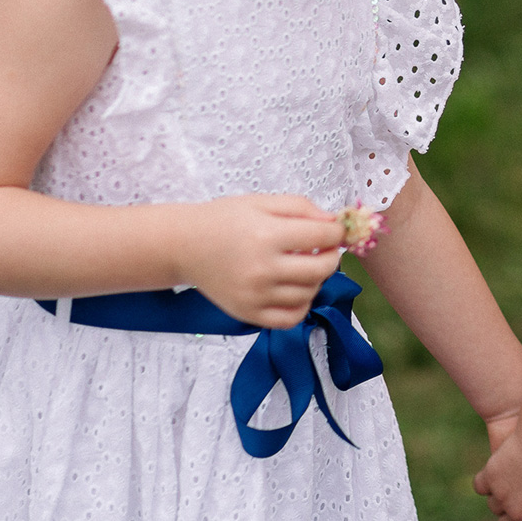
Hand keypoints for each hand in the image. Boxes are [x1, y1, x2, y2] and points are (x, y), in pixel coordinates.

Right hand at [177, 194, 344, 328]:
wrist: (185, 246)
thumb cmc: (225, 220)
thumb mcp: (264, 202)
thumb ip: (302, 207)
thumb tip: (334, 223)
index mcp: (267, 235)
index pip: (323, 236)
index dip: (336, 231)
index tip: (332, 230)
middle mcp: (262, 269)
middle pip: (321, 269)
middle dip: (331, 256)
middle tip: (323, 249)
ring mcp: (255, 296)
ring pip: (309, 294)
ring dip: (316, 279)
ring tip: (303, 266)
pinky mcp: (248, 314)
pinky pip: (291, 318)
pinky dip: (302, 305)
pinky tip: (295, 288)